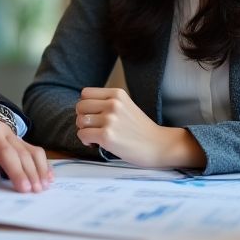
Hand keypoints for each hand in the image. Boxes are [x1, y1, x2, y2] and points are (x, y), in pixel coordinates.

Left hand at [0, 107, 52, 192]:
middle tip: (36, 191)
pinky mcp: (21, 141)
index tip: (23, 188)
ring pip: (33, 151)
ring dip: (40, 170)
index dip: (16, 170)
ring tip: (43, 187)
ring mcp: (16, 136)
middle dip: (30, 173)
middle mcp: (6, 132)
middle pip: (23, 153)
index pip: (6, 151)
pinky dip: (44, 165)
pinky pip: (36, 151)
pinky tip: (48, 178)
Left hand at [75, 87, 205, 167]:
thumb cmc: (141, 129)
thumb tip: (83, 107)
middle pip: (80, 106)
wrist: (158, 145)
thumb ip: (107, 102)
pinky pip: (83, 135)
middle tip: (93, 127)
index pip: (85, 93)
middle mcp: (113, 104)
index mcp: (117, 94)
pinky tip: (96, 143)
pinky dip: (86, 141)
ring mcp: (110, 120)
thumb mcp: (126, 105)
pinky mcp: (107, 136)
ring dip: (84, 130)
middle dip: (82, 118)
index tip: (92, 115)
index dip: (85, 105)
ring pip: (80, 121)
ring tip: (95, 136)